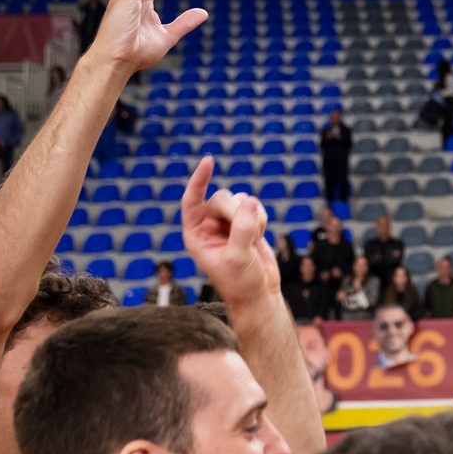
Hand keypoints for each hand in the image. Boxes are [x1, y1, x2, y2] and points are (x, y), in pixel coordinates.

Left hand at [182, 157, 278, 303]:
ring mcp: (228, 222)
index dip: (199, 180)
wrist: (259, 292)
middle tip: (249, 236)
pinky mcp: (246, 222)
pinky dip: (261, 218)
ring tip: (252, 241)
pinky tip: (258, 237)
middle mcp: (209, 225)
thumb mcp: (238, 257)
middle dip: (238, 213)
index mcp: (195, 234)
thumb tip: (249, 202)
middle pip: (222, 198)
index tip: (209, 161)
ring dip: (252, 217)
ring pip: (241, 200)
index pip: (191, 200)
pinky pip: (255, 205)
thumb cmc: (241, 281)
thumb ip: (242, 230)